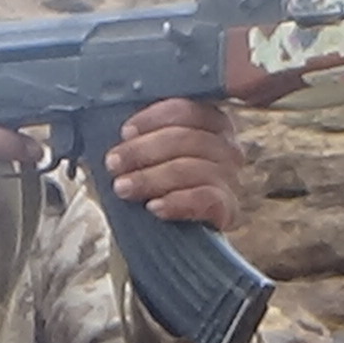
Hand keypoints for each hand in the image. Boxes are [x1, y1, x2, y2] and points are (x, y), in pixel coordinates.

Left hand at [102, 98, 245, 229]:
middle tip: (113, 164)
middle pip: (185, 138)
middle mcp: (226, 146)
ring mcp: (231, 177)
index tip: (125, 133)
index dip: (152, 119)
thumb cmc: (156, 182)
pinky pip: (204, 199)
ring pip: (189, 169)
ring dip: (150, 178)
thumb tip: (119, 128)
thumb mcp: (148, 152)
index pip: (185, 110)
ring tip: (122, 188)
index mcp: (210, 123)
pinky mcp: (228, 208)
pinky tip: (154, 207)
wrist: (173, 231)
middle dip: (142, 151)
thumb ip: (140, 134)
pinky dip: (177, 202)